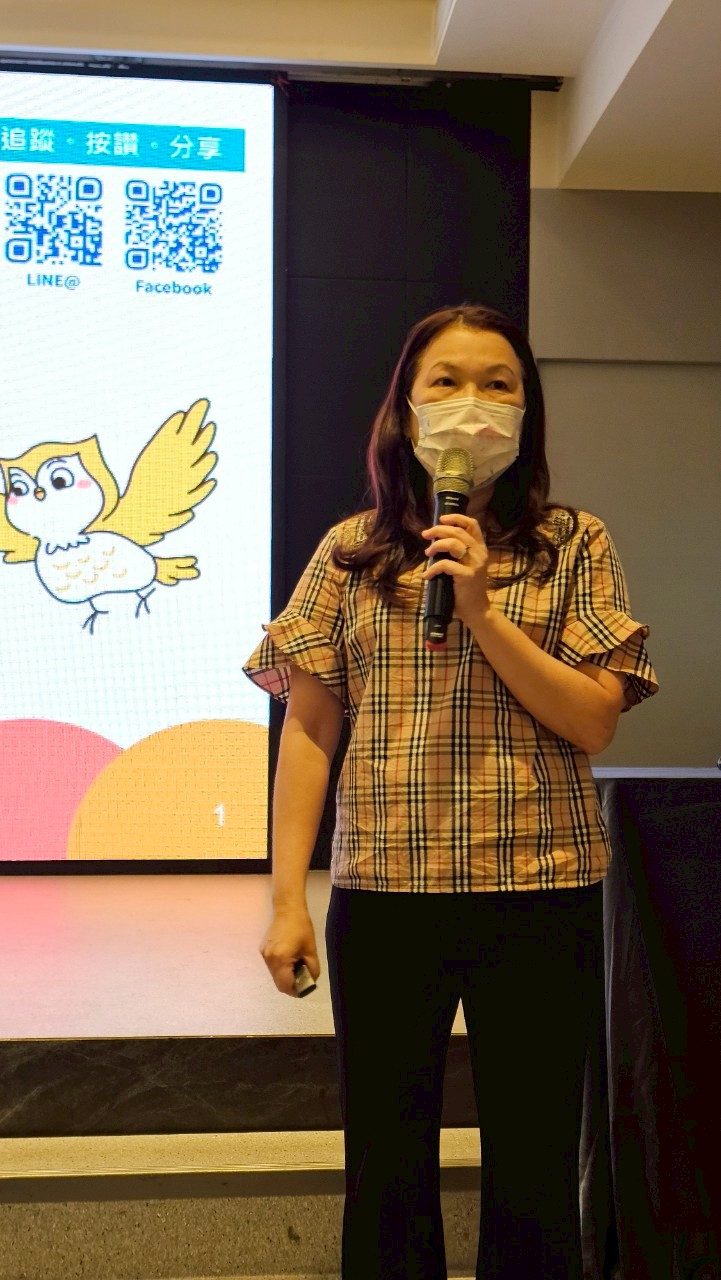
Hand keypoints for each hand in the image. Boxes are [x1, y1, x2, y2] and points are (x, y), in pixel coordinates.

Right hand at [260, 905, 320, 997]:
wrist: (288, 909)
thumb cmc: (302, 928)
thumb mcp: (311, 950)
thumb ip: (312, 969)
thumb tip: (310, 981)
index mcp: (281, 959)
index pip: (285, 985)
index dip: (295, 991)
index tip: (304, 989)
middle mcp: (269, 959)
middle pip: (278, 982)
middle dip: (290, 985)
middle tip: (302, 979)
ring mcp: (264, 955)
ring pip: (274, 975)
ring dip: (285, 976)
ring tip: (297, 968)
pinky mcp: (263, 950)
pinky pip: (272, 966)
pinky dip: (280, 968)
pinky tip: (289, 960)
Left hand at [421, 513, 490, 627]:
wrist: (477, 610)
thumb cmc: (467, 589)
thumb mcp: (467, 566)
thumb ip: (458, 554)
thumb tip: (436, 543)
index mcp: (480, 549)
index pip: (472, 524)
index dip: (456, 518)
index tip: (441, 519)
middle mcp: (479, 554)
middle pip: (458, 531)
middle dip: (438, 530)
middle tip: (425, 534)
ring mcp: (475, 564)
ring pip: (452, 543)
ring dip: (436, 545)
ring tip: (428, 553)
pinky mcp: (467, 576)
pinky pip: (445, 565)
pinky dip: (432, 569)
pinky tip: (427, 576)